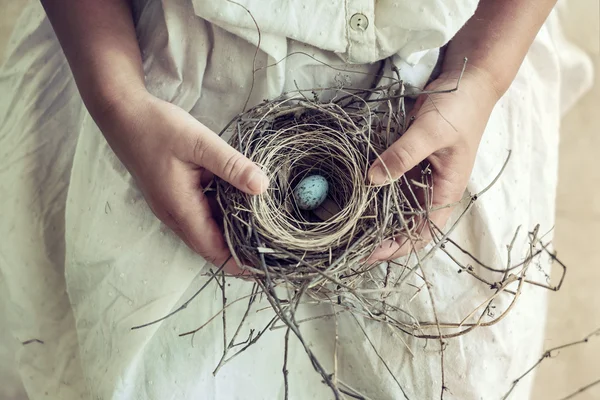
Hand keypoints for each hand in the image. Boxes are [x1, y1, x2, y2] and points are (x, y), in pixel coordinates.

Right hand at [95, 90, 268, 273]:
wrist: (122, 114)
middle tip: (272, 249)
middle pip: (210, 245)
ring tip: (263, 230)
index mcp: (181, 208)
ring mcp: (172, 206)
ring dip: (230, 232)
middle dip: (239, 252)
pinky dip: (220, 214)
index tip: (265, 266)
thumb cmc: (157, 127)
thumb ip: (232, 165)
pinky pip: (199, 214)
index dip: (239, 262)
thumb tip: (262, 187)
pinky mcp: (172, 195)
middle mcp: (174, 214)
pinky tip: (240, 202)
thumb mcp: (200, 142)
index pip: (213, 250)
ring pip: (205, 229)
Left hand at [368, 69, 500, 260]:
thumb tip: (372, 179)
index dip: (397, 247)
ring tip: (347, 225)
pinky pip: (390, 183)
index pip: (422, 233)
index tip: (370, 254)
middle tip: (349, 243)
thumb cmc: (458, 110)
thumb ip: (402, 155)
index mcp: (445, 192)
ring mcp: (420, 177)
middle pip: (406, 225)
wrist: (467, 83)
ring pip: (396, 206)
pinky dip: (375, 191)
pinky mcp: (409, 162)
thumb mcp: (429, 132)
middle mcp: (432, 190)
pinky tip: (354, 195)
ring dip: (375, 216)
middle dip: (381, 237)